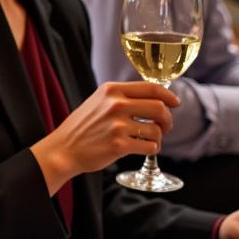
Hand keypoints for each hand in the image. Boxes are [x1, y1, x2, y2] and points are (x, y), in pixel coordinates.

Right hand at [31, 81, 178, 193]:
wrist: (63, 149)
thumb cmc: (81, 128)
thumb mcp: (97, 102)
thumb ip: (121, 97)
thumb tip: (153, 98)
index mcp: (111, 90)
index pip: (151, 88)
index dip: (169, 96)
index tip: (176, 103)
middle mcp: (115, 105)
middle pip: (160, 108)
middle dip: (168, 120)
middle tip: (164, 127)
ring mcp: (117, 125)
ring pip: (156, 130)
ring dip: (158, 138)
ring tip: (146, 140)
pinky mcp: (119, 145)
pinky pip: (150, 147)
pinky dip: (150, 149)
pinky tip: (140, 149)